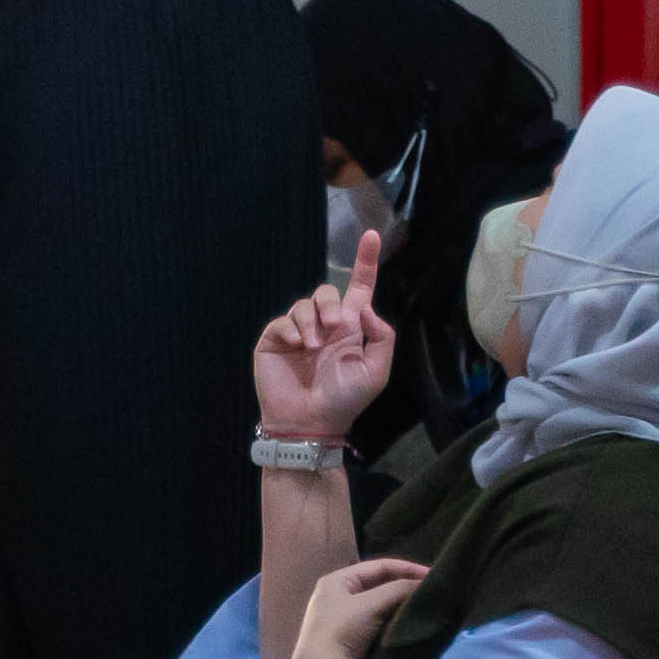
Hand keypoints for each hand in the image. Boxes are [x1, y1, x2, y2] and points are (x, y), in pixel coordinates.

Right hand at [256, 241, 398, 441]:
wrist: (310, 423)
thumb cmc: (344, 400)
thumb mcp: (376, 372)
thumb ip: (382, 337)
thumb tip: (368, 309)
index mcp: (350, 329)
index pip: (359, 288)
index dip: (365, 262)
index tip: (372, 235)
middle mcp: (324, 326)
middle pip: (326, 291)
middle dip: (330, 303)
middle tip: (334, 327)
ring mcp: (298, 332)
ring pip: (303, 304)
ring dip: (311, 322)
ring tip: (312, 348)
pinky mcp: (275, 340)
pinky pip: (282, 322)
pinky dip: (291, 330)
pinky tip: (296, 346)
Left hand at [288, 557, 431, 658]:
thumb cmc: (343, 630)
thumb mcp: (372, 604)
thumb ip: (400, 589)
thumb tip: (425, 585)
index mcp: (336, 581)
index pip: (379, 567)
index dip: (408, 568)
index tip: (433, 575)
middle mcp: (336, 597)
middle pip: (379, 586)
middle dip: (404, 588)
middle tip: (430, 592)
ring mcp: (341, 621)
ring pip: (379, 606)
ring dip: (399, 606)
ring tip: (423, 608)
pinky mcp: (348, 642)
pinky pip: (376, 624)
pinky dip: (392, 622)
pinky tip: (407, 625)